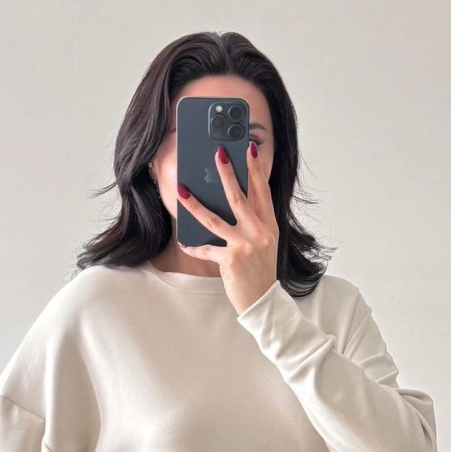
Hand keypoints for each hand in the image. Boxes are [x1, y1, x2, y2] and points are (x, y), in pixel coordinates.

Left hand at [176, 141, 279, 315]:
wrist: (264, 302)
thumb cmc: (260, 271)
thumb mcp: (265, 243)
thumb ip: (253, 223)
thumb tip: (232, 203)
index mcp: (269, 225)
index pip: (262, 191)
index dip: (256, 169)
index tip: (250, 149)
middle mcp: (259, 232)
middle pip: (239, 197)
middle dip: (227, 173)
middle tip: (217, 154)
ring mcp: (245, 245)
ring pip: (214, 219)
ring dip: (195, 204)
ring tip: (181, 190)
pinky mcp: (230, 260)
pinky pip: (206, 249)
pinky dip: (194, 247)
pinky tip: (184, 244)